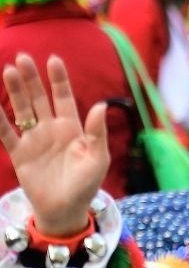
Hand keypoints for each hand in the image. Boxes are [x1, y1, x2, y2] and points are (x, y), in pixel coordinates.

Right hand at [0, 55, 108, 235]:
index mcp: (73, 128)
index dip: (59, 80)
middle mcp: (52, 129)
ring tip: (8, 70)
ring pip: (23, 110)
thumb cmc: (86, 184)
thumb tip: (100, 105)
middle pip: (40, 98)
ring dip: (16, 92)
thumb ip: (97, 132)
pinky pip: (6, 133)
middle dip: (32, 79)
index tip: (54, 60)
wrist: (66, 209)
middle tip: (23, 58)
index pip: (64, 98)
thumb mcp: (98, 158)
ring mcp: (34, 140)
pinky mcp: (19, 153)